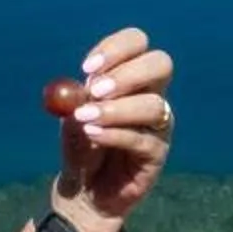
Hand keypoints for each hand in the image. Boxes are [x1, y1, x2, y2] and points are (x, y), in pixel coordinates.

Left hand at [55, 28, 174, 231]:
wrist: (83, 188)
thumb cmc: (81, 145)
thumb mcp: (72, 115)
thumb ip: (79, 97)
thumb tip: (88, 84)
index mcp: (131, 76)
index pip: (137, 43)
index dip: (116, 49)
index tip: (87, 68)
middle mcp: (152, 94)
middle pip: (160, 64)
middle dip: (128, 73)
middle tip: (97, 90)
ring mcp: (159, 124)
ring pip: (152, 105)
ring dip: (115, 109)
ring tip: (86, 118)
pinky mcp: (157, 153)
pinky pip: (142, 139)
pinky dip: (114, 134)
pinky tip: (93, 135)